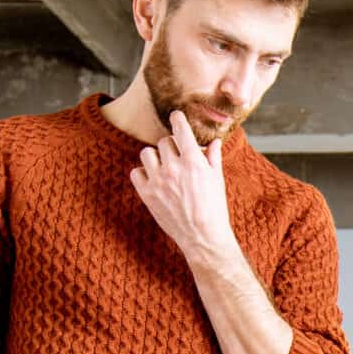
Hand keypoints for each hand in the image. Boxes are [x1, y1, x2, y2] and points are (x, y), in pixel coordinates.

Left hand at [127, 110, 238, 261]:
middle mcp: (173, 167)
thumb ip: (212, 157)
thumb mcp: (217, 179)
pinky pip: (136, 172)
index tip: (175, 116)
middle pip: (164, 142)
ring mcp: (158, 181)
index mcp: (193, 160)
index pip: (180, 129)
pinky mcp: (147, 194)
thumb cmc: (214, 208)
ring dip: (155, 157)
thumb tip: (213, 141)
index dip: (177, 119)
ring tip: (163, 167)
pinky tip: (153, 179)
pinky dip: (143, 173)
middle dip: (172, 147)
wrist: (202, 237)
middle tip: (178, 158)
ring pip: (147, 153)